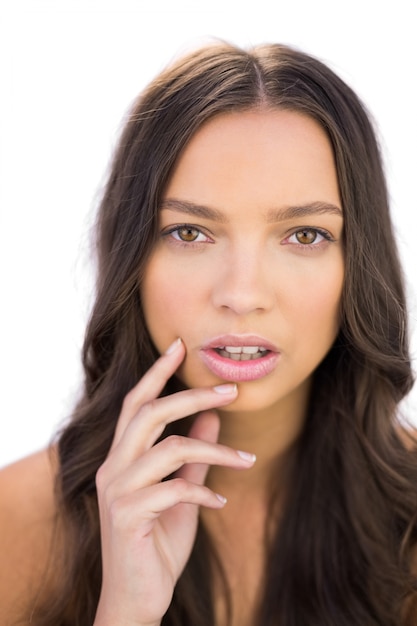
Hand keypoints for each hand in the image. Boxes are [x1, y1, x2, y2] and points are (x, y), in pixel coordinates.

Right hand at [93, 338, 255, 625]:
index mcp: (122, 458)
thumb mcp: (181, 493)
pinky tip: (221, 502)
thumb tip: (213, 418)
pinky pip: (173, 489)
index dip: (156, 372)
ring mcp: (116, 491)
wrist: (137, 599)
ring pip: (168, 448)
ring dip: (214, 450)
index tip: (179, 346)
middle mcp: (112, 468)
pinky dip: (204, 492)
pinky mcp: (127, 516)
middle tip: (231, 390)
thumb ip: (193, 457)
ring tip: (247, 459)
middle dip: (191, 395)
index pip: (135, 403)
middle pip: (149, 413)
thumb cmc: (157, 543)